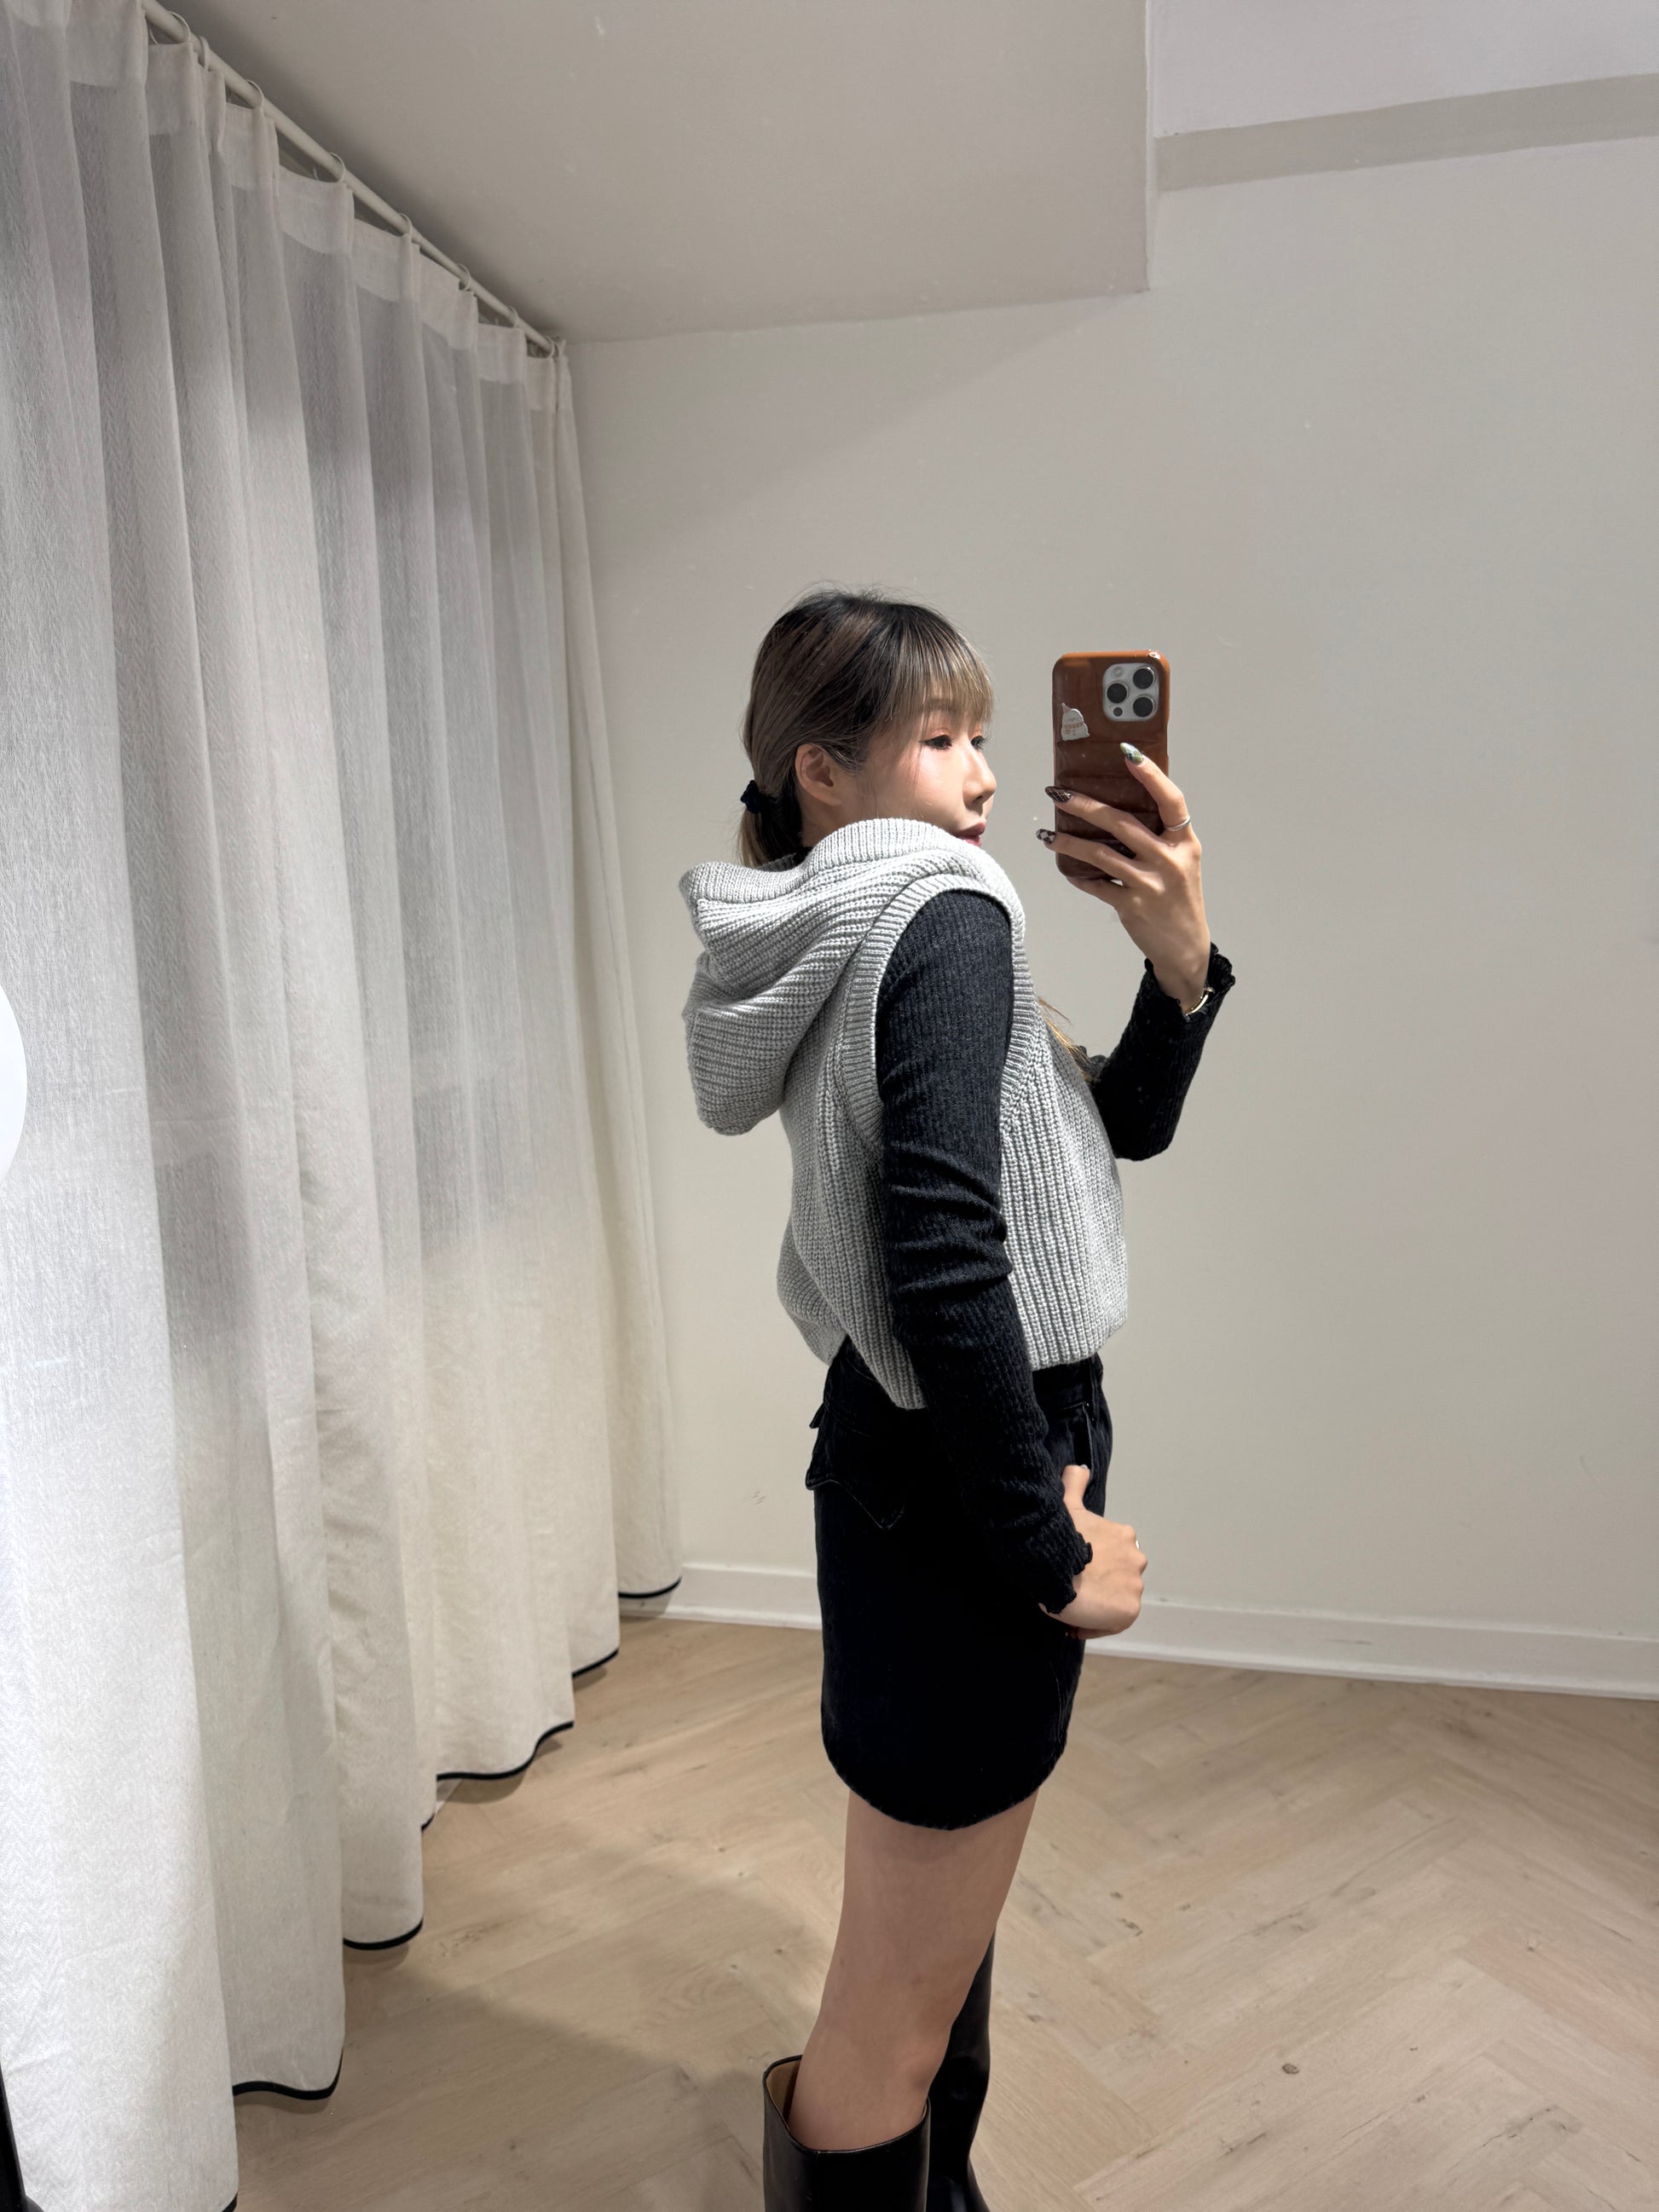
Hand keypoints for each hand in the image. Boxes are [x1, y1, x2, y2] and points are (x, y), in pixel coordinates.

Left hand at [1039, 753, 1210, 1002]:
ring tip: (1047, 836)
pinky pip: (1095, 885)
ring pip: (1100, 854)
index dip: (1151, 775)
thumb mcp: (1182, 861)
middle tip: (1057, 794)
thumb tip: (1119, 806)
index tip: (1127, 753)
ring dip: (1069, 842)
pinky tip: (1065, 868)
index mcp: (1185, 842)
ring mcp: (1150, 884)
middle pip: (1121, 823)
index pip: (1170, 800)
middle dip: (1084, 805)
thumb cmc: (1179, 897)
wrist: (1185, 946)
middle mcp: (1169, 860)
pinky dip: (1078, 876)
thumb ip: (1160, 836)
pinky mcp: (1132, 905)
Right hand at [1039, 1462, 1146, 1639]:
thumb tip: (1077, 1467)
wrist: (1055, 1563)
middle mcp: (1136, 1560)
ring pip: (1116, 1602)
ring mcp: (1135, 1586)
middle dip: (1099, 1586)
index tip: (1076, 1576)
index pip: (1114, 1559)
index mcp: (1125, 1537)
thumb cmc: (1060, 1536)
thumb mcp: (1068, 1504)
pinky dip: (1096, 1626)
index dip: (1096, 1569)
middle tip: (1072, 1590)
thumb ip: (1074, 1483)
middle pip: (1118, 1580)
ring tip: (1073, 1607)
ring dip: (1098, 1606)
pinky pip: (1112, 1624)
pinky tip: (1075, 1623)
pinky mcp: (1129, 1610)